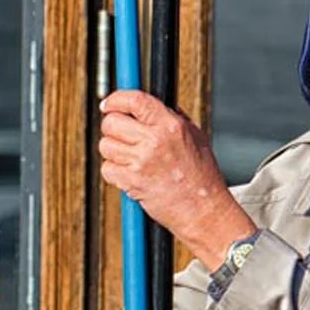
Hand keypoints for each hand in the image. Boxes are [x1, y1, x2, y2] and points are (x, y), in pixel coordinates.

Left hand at [97, 91, 255, 268]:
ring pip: (106, 145)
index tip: (108, 104)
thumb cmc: (202, 176)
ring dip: (113, 151)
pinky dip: (114, 171)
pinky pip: (107, 168)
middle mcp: (155, 141)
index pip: (135, 100)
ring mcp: (141, 161)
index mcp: (171, 126)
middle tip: (122, 136)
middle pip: (112, 122)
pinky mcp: (132, 181)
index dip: (116, 99)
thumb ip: (173, 118)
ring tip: (132, 159)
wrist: (204, 210)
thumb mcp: (195, 136)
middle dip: (112, 128)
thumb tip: (150, 105)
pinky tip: (130, 174)